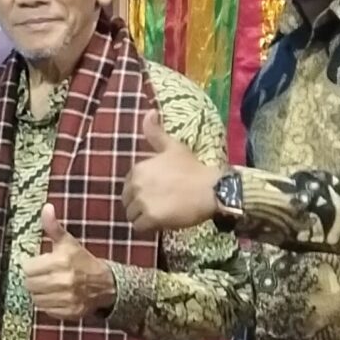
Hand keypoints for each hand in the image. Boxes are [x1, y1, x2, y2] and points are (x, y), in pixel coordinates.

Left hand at [19, 206, 116, 320]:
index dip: (32, 266)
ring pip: (35, 299)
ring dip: (40, 292)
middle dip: (34, 279)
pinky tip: (57, 296)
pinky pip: (46, 310)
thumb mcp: (68, 242)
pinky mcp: (69, 312)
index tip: (40, 264)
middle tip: (44, 275)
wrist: (106, 284)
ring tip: (49, 286)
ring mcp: (66, 298)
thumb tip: (46, 207)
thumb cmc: (82, 260)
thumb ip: (53, 226)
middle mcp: (63, 281)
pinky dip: (49, 304)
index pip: (28, 268)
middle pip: (29, 284)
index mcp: (60, 261)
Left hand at [122, 111, 224, 234]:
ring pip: (132, 215)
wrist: (212, 189)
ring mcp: (142, 201)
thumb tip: (149, 112)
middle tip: (161, 204)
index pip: (129, 186)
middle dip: (140, 205)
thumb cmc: (194, 168)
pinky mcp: (150, 218)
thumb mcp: (173, 147)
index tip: (159, 192)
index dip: (142, 191)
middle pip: (127, 202)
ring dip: (144, 217)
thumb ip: (156, 132)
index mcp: (138, 168)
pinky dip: (149, 228)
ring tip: (163, 213)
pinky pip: (139, 228)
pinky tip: (162, 222)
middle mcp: (136, 184)